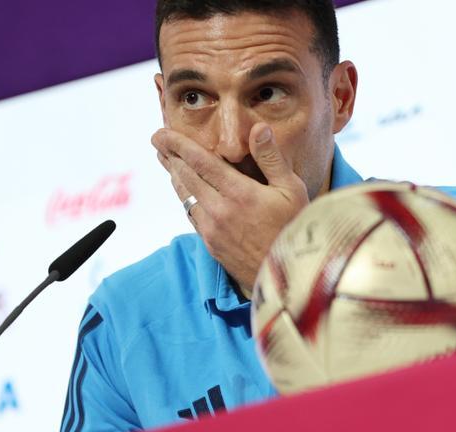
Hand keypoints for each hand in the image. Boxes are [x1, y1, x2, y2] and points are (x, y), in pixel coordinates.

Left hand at [152, 124, 308, 295]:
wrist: (290, 279)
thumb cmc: (297, 230)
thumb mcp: (292, 190)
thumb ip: (271, 158)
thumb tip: (258, 128)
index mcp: (239, 193)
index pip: (199, 161)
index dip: (177, 144)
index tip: (161, 132)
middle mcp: (219, 210)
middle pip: (185, 176)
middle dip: (170, 156)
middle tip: (158, 141)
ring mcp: (212, 230)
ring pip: (185, 196)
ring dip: (174, 176)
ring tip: (166, 161)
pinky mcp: (211, 245)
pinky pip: (191, 215)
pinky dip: (185, 198)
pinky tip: (185, 192)